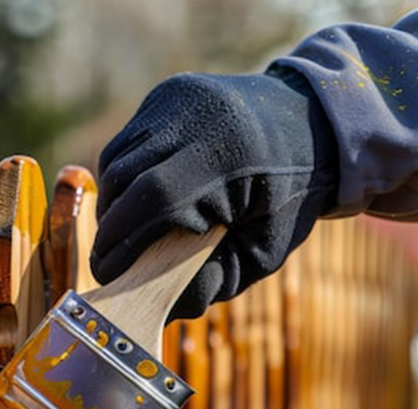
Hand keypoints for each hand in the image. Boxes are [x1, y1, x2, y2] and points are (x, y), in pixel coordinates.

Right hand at [92, 69, 338, 319]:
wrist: (310, 125)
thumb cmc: (286, 201)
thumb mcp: (262, 251)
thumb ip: (215, 281)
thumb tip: (159, 306)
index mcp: (233, 156)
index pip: (157, 199)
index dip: (123, 241)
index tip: (108, 274)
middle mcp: (200, 116)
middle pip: (125, 179)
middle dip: (109, 228)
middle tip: (107, 263)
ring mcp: (179, 98)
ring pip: (117, 162)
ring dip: (111, 205)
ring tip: (122, 235)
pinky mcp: (165, 94)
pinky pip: (124, 145)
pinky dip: (121, 179)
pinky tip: (135, 202)